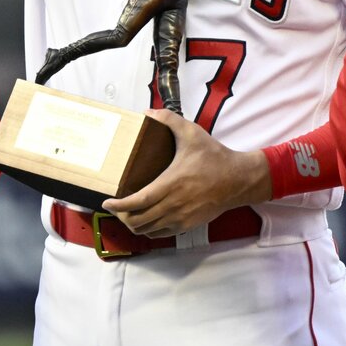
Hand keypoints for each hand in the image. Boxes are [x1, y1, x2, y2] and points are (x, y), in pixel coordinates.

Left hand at [102, 110, 270, 236]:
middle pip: (138, 220)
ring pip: (148, 230)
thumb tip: (147, 112)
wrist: (238, 180)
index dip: (119, 206)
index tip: (107, 201)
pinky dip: (149, 229)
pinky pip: (161, 233)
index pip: (138, 202)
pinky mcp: (188, 225)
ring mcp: (181, 218)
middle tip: (115, 206)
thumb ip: (169, 119)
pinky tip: (146, 219)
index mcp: (171, 183)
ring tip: (127, 213)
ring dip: (134, 224)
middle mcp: (174, 204)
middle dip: (122, 215)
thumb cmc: (214, 157)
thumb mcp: (192, 133)